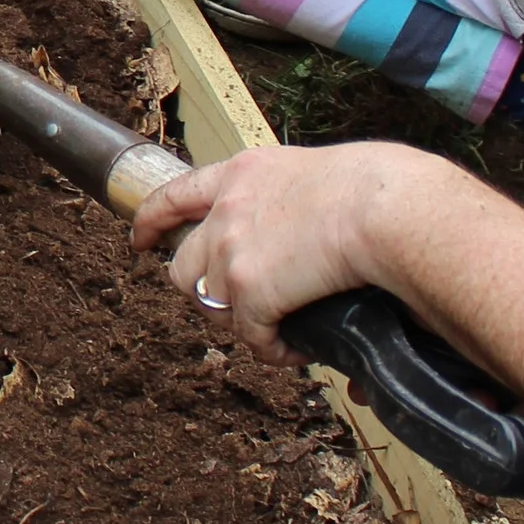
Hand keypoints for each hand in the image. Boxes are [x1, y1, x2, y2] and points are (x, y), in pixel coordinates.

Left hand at [130, 140, 401, 352]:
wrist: (383, 206)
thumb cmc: (378, 188)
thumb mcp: (324, 178)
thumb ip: (306, 206)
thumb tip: (328, 245)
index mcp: (243, 173)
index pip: (176, 194)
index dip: (151, 220)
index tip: (139, 238)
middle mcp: (226, 210)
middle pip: (183, 263)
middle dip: (201, 289)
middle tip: (235, 304)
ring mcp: (231, 251)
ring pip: (210, 302)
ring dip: (238, 319)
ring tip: (272, 326)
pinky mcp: (250, 291)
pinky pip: (251, 335)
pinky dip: (271, 349)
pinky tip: (294, 349)